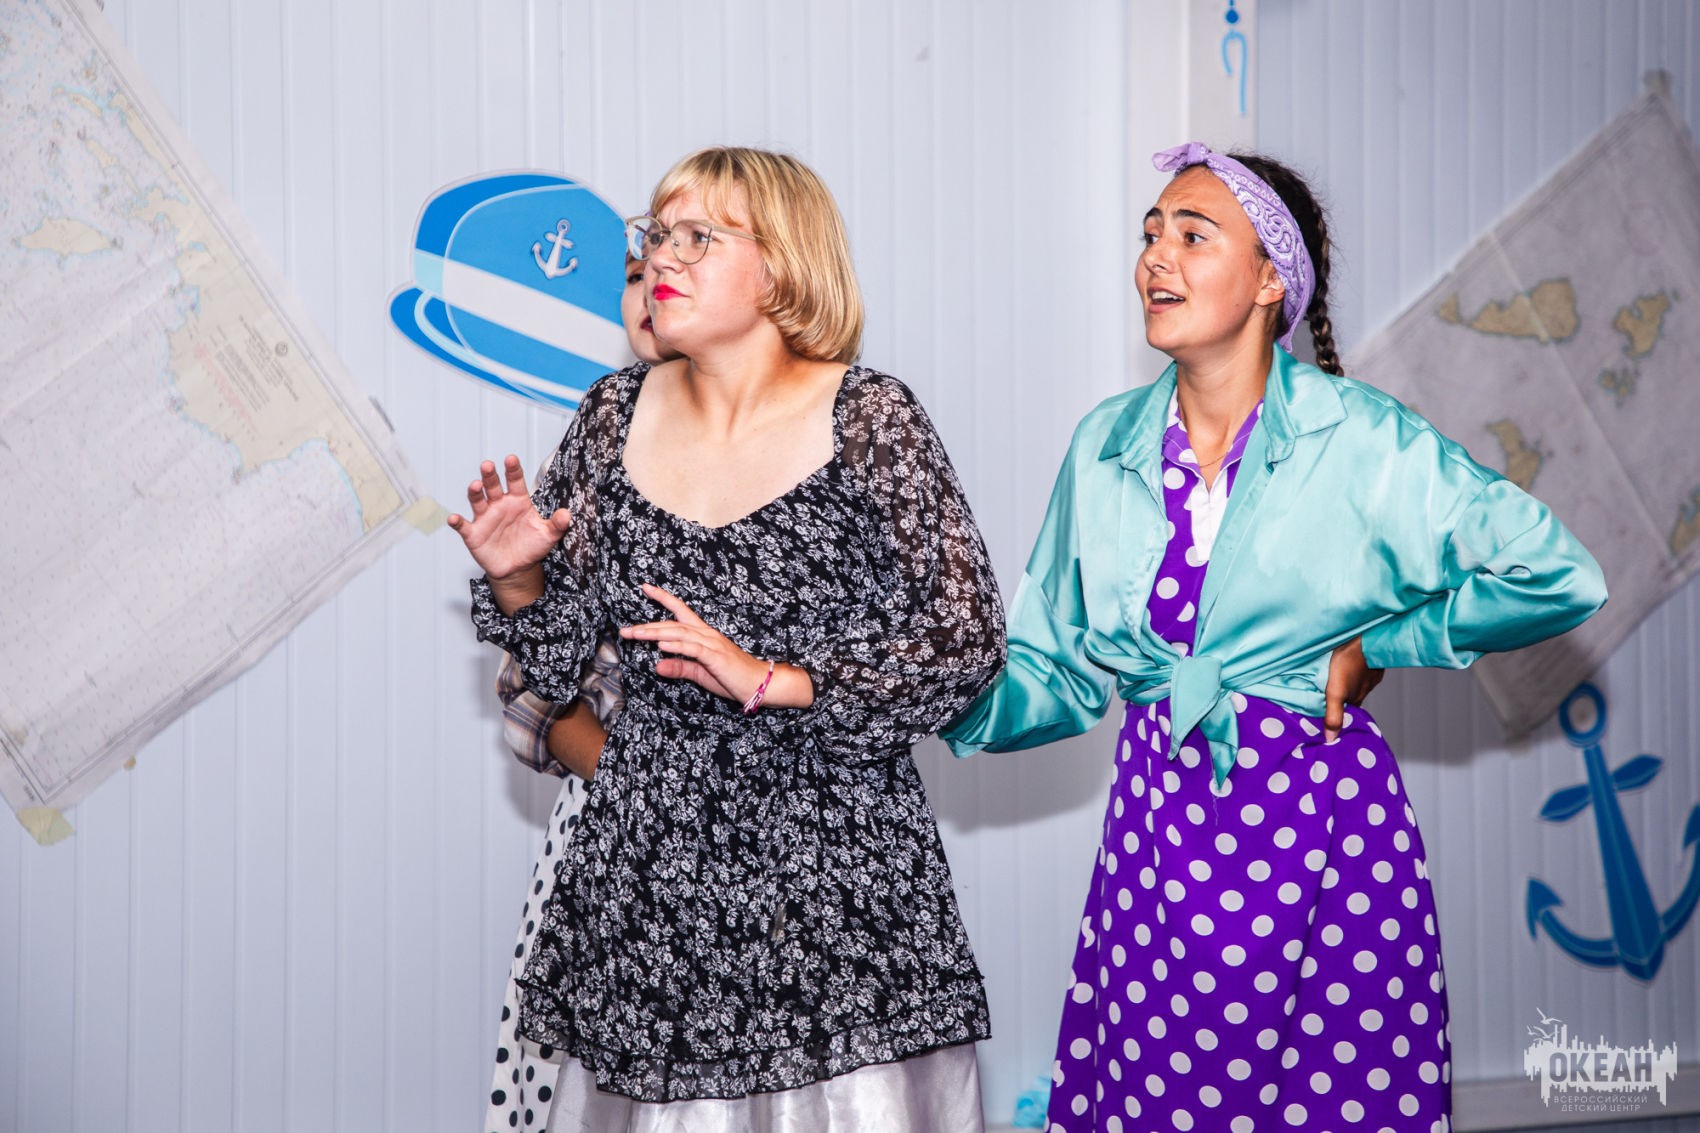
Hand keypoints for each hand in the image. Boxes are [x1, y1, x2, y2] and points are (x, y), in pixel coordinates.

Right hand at [446, 455, 571, 580]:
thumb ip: (557, 524)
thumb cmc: (532, 547)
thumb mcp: (548, 535)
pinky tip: (454, 518)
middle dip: (490, 475)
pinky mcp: (474, 534)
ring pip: (477, 500)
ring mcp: (485, 518)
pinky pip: (463, 526)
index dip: (513, 470)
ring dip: (474, 492)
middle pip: (493, 486)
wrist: (518, 568)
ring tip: (475, 485)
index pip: (515, 481)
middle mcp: (500, 505)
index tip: (511, 459)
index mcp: (518, 501)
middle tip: (488, 465)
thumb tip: (567, 514)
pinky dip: (457, 522)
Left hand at [621, 584, 770, 703]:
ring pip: (678, 633)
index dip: (663, 598)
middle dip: (647, 626)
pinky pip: (692, 648)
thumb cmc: (732, 678)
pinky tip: (660, 644)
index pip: (680, 611)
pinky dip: (676, 645)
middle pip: (672, 624)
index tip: (645, 588)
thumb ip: (679, 667)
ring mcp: (712, 644)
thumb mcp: (700, 673)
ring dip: (655, 633)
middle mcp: (706, 634)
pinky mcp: (715, 657)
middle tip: (625, 630)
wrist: (759, 684)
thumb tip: (656, 665)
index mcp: (703, 635)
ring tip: (635, 635)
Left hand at [1323, 636, 1384, 742]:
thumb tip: (1330, 739)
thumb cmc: (1349, 664)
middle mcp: (1365, 688)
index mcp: (1356, 698)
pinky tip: (1344, 665)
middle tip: (1325, 695)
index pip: (1345, 711)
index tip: (1325, 714)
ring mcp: (1370, 673)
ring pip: (1354, 682)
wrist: (1367, 638)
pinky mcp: (1371, 660)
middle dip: (1339, 698)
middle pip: (1349, 696)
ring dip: (1344, 682)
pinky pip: (1359, 668)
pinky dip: (1351, 669)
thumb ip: (1333, 715)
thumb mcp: (1336, 691)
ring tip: (1331, 680)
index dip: (1336, 713)